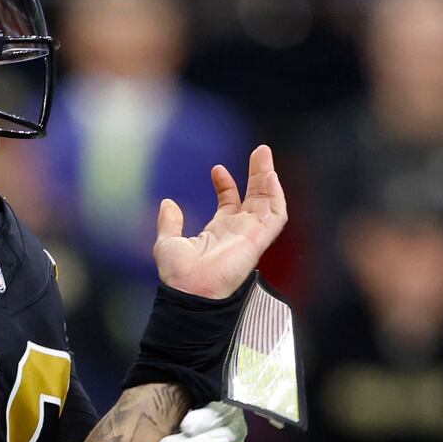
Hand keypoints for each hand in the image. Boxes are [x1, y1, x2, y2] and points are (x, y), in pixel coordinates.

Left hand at [154, 144, 286, 298]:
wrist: (188, 290)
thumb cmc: (178, 274)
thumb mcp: (168, 241)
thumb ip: (169, 222)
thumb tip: (167, 203)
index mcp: (218, 232)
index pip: (230, 203)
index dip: (226, 184)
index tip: (216, 168)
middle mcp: (238, 232)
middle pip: (254, 198)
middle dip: (257, 174)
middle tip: (260, 151)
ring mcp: (250, 236)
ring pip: (267, 202)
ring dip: (269, 179)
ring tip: (264, 155)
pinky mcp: (259, 240)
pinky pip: (275, 216)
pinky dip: (275, 196)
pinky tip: (270, 177)